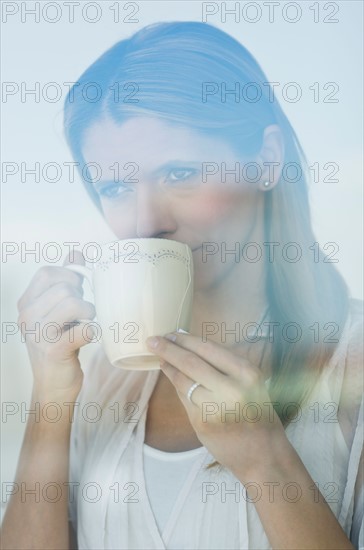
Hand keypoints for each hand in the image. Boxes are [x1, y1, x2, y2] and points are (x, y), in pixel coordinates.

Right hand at [17, 251, 95, 397]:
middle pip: (64, 288)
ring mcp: (38, 334)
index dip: (69, 277)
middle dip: (82, 298)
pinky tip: (88, 338)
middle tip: (81, 315)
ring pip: (73, 303)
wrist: (53, 386)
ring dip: (88, 313)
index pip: (47, 273)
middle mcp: (27, 317)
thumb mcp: (57, 311)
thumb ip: (64, 282)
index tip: (77, 292)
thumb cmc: (58, 345)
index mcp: (26, 304)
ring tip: (85, 324)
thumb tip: (75, 252)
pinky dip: (93, 332)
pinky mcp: (54, 351)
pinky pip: (85, 330)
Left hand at [146, 332, 288, 479]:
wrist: (264, 456)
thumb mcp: (252, 384)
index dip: (187, 339)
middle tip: (154, 339)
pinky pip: (183, 397)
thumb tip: (193, 345)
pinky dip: (175, 384)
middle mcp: (231, 388)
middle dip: (169, 348)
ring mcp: (214, 407)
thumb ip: (227, 367)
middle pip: (191, 362)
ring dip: (168, 366)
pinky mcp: (201, 423)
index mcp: (247, 373)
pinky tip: (170, 375)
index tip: (173, 332)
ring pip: (183, 379)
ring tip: (160, 356)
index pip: (209, 349)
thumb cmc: (259, 415)